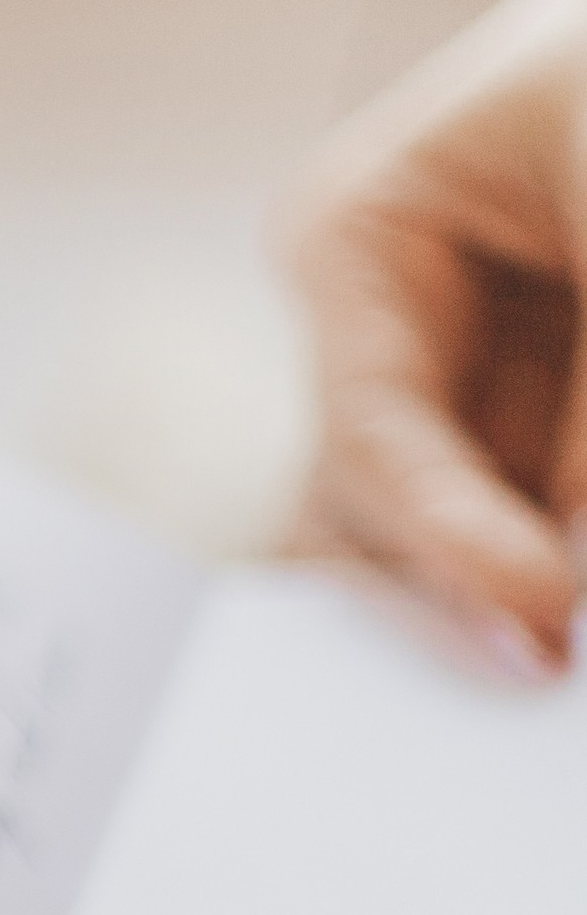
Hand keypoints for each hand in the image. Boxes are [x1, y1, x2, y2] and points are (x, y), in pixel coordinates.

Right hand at [289, 0, 586, 678]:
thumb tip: (570, 585)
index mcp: (349, 240)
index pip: (369, 439)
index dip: (452, 546)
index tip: (544, 626)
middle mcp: (377, 308)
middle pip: (387, 506)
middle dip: (464, 584)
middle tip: (541, 675)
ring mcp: (460, 346)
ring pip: (457, 512)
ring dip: (514, 572)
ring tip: (554, 652)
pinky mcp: (541, 373)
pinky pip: (527, 488)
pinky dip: (551, 539)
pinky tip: (565, 605)